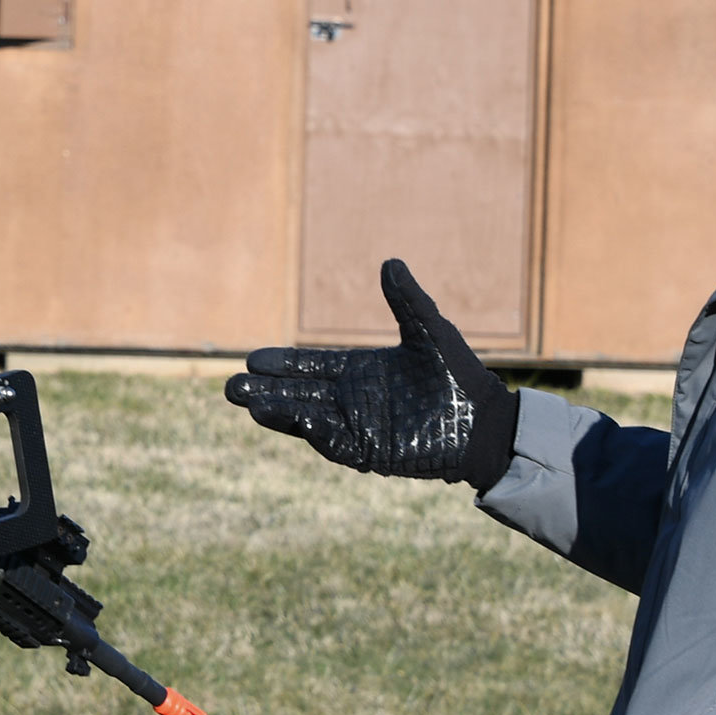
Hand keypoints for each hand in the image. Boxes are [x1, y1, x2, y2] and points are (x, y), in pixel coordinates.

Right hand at [224, 259, 518, 487]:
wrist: (485, 423)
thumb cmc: (460, 377)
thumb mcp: (431, 332)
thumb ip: (407, 301)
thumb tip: (390, 261)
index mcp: (362, 372)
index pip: (312, 368)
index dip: (283, 365)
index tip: (252, 360)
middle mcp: (354, 401)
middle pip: (299, 395)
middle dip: (266, 391)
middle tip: (230, 387)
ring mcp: (361, 428)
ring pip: (308, 420)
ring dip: (280, 413)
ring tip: (248, 404)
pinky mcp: (373, 453)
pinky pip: (336, 444)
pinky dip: (318, 434)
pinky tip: (299, 422)